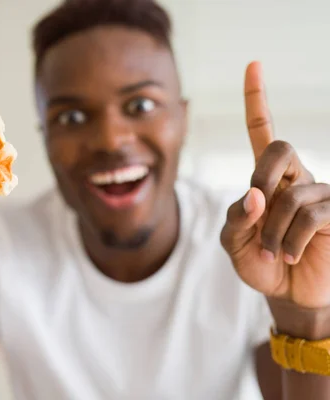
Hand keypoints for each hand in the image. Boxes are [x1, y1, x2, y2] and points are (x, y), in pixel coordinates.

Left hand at [221, 62, 329, 309]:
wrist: (286, 293)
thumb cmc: (260, 262)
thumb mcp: (235, 242)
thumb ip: (238, 217)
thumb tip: (255, 193)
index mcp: (266, 179)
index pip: (262, 132)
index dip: (258, 100)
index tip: (254, 65)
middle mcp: (294, 178)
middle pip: (279, 147)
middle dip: (262, 175)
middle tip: (256, 206)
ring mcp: (319, 194)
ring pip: (289, 194)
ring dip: (271, 230)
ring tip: (273, 252)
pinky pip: (310, 214)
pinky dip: (290, 239)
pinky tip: (290, 255)